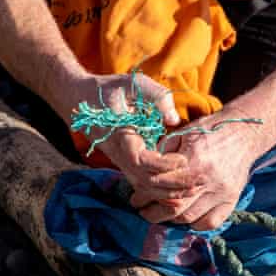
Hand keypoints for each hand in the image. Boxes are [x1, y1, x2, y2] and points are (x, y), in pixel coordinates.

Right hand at [69, 73, 200, 201]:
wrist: (80, 99)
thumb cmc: (110, 90)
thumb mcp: (133, 84)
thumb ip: (156, 97)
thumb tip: (174, 120)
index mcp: (120, 136)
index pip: (141, 160)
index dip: (163, 165)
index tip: (183, 160)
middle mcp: (119, 154)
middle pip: (144, 180)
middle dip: (171, 184)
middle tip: (196, 181)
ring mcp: (121, 161)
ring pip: (143, 186)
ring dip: (167, 192)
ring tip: (192, 189)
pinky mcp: (126, 162)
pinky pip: (142, 183)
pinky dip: (160, 190)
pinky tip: (179, 192)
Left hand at [131, 109, 264, 230]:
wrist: (243, 132)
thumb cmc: (209, 130)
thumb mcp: (183, 134)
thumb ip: (164, 153)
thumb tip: (143, 171)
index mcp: (193, 160)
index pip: (161, 186)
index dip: (144, 194)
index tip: (136, 198)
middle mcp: (207, 180)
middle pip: (173, 208)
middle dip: (153, 212)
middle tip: (143, 210)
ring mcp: (221, 192)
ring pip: (189, 218)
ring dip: (171, 219)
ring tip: (160, 214)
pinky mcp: (231, 199)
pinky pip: (210, 222)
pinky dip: (196, 224)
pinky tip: (186, 216)